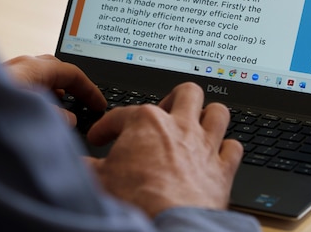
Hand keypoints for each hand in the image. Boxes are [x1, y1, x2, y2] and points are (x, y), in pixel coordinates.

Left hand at [4, 54, 105, 125]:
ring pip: (40, 76)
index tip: (99, 104)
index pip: (72, 73)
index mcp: (34, 66)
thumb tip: (69, 119)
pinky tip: (37, 111)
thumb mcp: (35, 116)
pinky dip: (40, 94)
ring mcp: (8, 73)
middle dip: (73, 86)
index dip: (89, 90)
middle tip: (85, 102)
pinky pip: (27, 84)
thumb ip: (58, 118)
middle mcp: (21, 64)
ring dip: (55, 91)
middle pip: (57, 69)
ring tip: (63, 108)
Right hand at [85, 82, 241, 216]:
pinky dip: (227, 149)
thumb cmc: (136, 200)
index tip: (100, 138)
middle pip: (187, 92)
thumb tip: (75, 164)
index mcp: (146, 122)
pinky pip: (234, 147)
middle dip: (176, 98)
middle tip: (164, 111)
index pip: (121, 114)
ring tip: (196, 123)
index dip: (105, 126)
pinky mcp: (223, 169)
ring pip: (218, 112)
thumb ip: (87, 167)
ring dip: (208, 115)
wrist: (170, 225)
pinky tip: (218, 154)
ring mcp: (205, 146)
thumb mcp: (99, 180)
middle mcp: (179, 126)